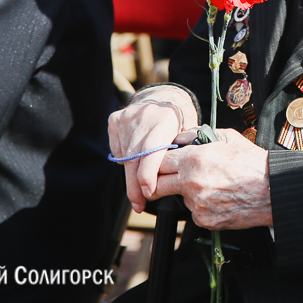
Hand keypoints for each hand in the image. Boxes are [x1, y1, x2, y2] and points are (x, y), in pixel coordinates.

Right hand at [107, 88, 197, 212]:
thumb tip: (170, 182)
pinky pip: (118, 149)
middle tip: (139, 204)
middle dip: (136, 185)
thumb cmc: (180, 124)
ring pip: (125, 157)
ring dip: (131, 175)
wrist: (165, 98)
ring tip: (140, 184)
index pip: (152, 151)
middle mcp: (144, 116)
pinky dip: (125, 159)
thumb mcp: (187, 135)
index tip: (148, 193)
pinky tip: (136, 158)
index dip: (148, 174)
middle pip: (135, 158)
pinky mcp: (115, 119)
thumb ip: (179, 154)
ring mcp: (127, 117)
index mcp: (166, 120)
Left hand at [153, 128, 272, 229]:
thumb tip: (179, 138)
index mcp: (194, 160)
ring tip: (211, 184)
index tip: (162, 162)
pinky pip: (194, 211)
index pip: (158, 161)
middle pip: (156, 185)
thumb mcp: (226, 137)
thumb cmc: (251, 162)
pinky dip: (201, 205)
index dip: (158, 160)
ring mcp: (196, 204)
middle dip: (158, 180)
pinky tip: (219, 197)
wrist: (271, 190)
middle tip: (167, 178)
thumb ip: (197, 134)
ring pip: (179, 197)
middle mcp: (191, 183)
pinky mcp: (203, 220)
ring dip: (186, 192)